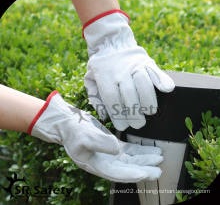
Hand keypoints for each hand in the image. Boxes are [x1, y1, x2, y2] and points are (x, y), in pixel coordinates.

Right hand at [28, 91, 162, 181]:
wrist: (69, 123)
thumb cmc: (73, 131)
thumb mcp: (84, 137)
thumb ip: (100, 143)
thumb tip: (117, 149)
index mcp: (96, 165)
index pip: (116, 173)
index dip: (131, 174)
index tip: (145, 174)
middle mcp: (104, 162)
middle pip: (127, 169)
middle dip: (143, 169)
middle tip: (159, 170)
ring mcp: (109, 154)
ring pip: (130, 159)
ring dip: (144, 159)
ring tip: (159, 157)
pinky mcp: (112, 145)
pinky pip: (129, 150)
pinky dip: (139, 150)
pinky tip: (149, 149)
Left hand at [83, 10, 174, 130]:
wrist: (110, 42)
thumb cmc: (100, 65)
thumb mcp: (90, 78)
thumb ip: (94, 97)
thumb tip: (104, 116)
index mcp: (104, 76)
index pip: (112, 100)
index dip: (118, 116)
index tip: (123, 126)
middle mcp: (120, 71)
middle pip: (129, 95)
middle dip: (134, 114)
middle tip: (138, 124)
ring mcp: (134, 65)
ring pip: (144, 83)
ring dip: (149, 100)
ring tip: (149, 112)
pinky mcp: (146, 60)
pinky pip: (156, 70)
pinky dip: (162, 80)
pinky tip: (166, 90)